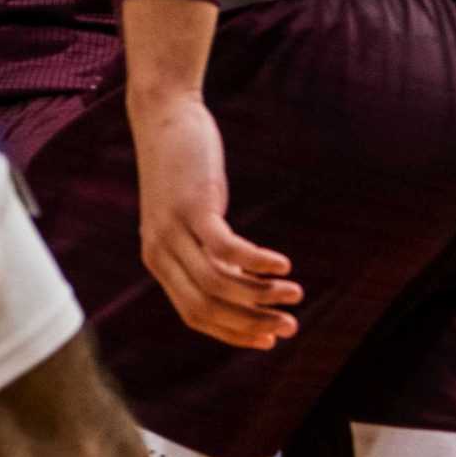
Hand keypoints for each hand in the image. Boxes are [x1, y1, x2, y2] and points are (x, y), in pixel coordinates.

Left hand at [129, 91, 300, 348]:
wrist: (163, 117)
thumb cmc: (183, 167)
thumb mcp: (192, 215)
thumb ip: (206, 249)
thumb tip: (240, 277)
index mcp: (160, 261)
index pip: (196, 315)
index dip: (234, 333)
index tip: (270, 339)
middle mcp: (161, 252)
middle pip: (207, 307)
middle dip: (251, 324)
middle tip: (290, 326)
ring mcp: (174, 231)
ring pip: (218, 284)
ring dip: (261, 296)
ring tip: (295, 293)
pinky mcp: (194, 207)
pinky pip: (227, 249)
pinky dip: (258, 262)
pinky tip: (284, 264)